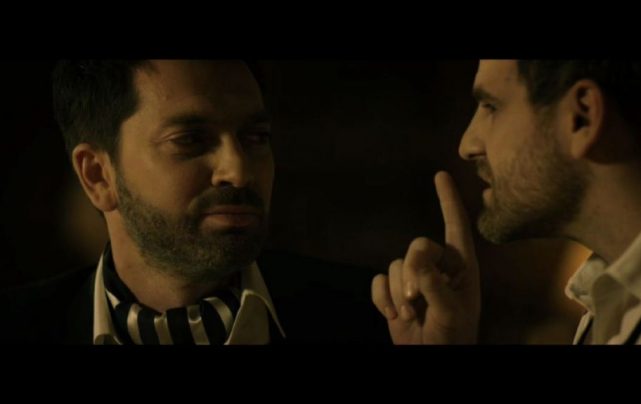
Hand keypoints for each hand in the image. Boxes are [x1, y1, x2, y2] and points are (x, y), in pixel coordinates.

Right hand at [371, 171, 480, 343]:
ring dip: (400, 294)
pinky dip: (383, 299)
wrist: (431, 358)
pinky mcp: (393, 291)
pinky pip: (380, 280)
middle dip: (413, 273)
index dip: (448, 200)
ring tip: (410, 315)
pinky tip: (393, 315)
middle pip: (417, 246)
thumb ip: (435, 285)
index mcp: (461, 266)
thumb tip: (415, 258)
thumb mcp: (450, 312)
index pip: (455, 226)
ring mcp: (414, 278)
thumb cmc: (453, 336)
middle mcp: (437, 266)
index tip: (440, 174)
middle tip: (416, 299)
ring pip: (396, 265)